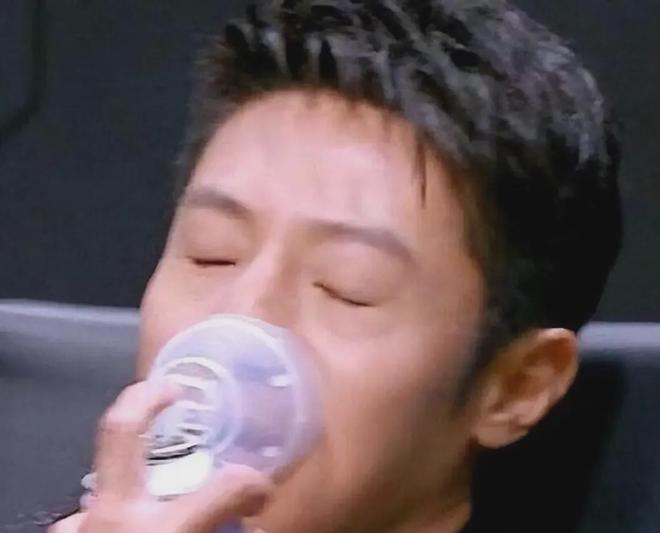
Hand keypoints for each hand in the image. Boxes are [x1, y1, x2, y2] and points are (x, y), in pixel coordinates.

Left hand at [48, 381, 271, 532]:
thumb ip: (219, 530)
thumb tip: (252, 527)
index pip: (227, 489)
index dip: (254, 485)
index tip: (263, 494)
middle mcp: (115, 520)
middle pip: (122, 431)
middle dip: (148, 397)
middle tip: (175, 389)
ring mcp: (83, 525)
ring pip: (103, 467)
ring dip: (134, 455)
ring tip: (162, 454)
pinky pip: (93, 512)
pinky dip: (119, 508)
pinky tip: (134, 523)